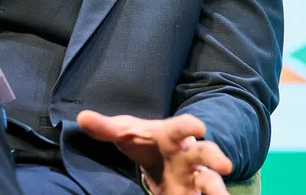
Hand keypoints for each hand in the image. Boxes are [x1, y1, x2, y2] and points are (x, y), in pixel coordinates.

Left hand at [76, 111, 231, 194]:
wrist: (161, 157)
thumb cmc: (145, 141)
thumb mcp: (125, 132)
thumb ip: (105, 128)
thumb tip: (82, 118)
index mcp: (172, 136)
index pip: (182, 127)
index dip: (190, 127)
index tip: (198, 128)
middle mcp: (189, 156)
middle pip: (206, 154)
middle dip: (215, 157)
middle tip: (224, 165)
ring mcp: (195, 178)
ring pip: (211, 182)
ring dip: (216, 189)